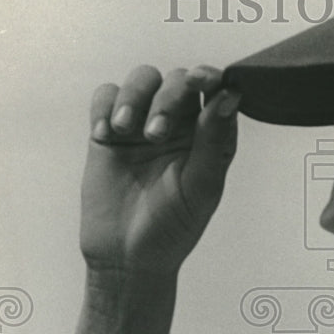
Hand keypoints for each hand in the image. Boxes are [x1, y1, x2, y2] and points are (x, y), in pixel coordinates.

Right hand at [80, 65, 238, 275]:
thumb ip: (214, 141)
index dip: (210, 77)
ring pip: (141, 80)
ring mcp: (142, 124)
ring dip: (133, 96)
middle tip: (155, 134)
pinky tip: (106, 133)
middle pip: (176, 80)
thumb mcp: (201, 186)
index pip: (215, 92)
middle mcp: (179, 124)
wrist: (126, 256)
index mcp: (209, 135)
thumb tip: (229, 96)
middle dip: (166, 97)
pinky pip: (105, 97)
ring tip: (125, 129)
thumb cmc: (172, 227)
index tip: (201, 79)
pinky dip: (104, 106)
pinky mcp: (109, 132)